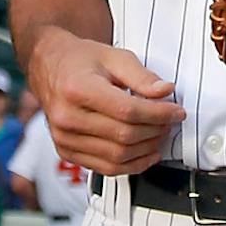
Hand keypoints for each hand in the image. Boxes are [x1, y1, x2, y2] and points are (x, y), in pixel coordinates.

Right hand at [29, 27, 184, 174]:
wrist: (48, 67)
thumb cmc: (80, 60)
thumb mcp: (114, 56)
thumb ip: (141, 76)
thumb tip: (165, 92)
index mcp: (77, 89)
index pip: (128, 111)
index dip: (159, 114)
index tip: (177, 111)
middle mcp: (67, 117)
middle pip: (124, 135)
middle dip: (156, 130)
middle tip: (170, 121)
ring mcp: (65, 139)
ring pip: (117, 156)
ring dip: (147, 149)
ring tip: (161, 134)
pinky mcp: (66, 152)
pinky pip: (105, 169)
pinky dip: (132, 165)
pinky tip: (147, 153)